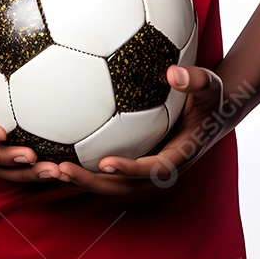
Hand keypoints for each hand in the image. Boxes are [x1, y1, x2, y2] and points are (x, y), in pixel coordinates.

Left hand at [45, 65, 230, 197]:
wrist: (212, 112)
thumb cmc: (211, 97)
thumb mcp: (211, 85)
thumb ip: (196, 80)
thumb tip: (174, 72)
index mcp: (178, 155)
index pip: (153, 169)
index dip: (130, 169)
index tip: (105, 162)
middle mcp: (158, 167)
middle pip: (123, 185)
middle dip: (91, 182)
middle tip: (61, 170)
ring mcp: (145, 166)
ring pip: (110, 181)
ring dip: (81, 178)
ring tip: (47, 168)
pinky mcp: (135, 159)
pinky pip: (107, 167)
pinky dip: (84, 164)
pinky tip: (55, 151)